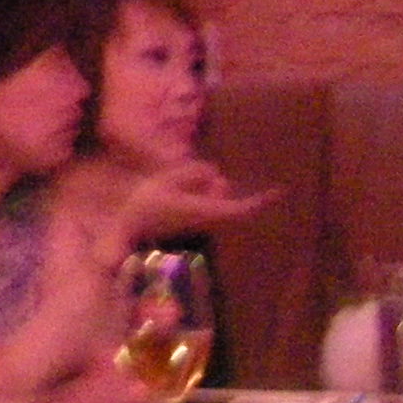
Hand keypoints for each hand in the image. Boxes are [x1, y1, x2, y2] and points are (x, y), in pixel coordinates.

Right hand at [62, 152, 272, 252]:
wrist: (123, 230)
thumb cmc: (143, 206)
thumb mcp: (167, 180)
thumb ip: (193, 173)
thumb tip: (213, 172)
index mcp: (203, 209)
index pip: (239, 209)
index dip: (260, 202)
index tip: (280, 192)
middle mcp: (203, 219)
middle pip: (225, 202)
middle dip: (221, 188)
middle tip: (206, 175)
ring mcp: (194, 223)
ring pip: (212, 204)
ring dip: (206, 189)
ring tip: (185, 176)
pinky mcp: (183, 222)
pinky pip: (200, 206)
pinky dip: (198, 195)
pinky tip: (182, 185)